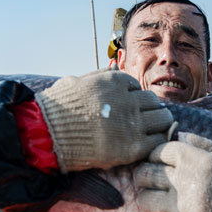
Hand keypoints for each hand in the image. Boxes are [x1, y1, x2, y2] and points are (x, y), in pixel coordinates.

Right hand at [35, 68, 172, 171]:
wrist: (49, 134)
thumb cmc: (59, 107)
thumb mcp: (79, 80)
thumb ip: (100, 75)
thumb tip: (114, 65)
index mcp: (116, 81)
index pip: (137, 87)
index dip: (133, 98)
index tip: (128, 107)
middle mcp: (128, 100)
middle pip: (154, 102)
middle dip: (150, 109)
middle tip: (144, 120)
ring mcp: (133, 123)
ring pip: (163, 119)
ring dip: (158, 124)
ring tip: (150, 131)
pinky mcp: (133, 146)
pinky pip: (157, 141)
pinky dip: (155, 142)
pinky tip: (146, 145)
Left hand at [133, 132, 211, 211]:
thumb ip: (201, 144)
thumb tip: (179, 134)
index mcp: (194, 160)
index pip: (159, 151)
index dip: (156, 155)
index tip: (158, 160)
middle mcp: (182, 182)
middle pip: (145, 173)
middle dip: (144, 174)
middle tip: (148, 178)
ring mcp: (178, 208)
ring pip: (144, 198)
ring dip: (147, 196)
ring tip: (155, 198)